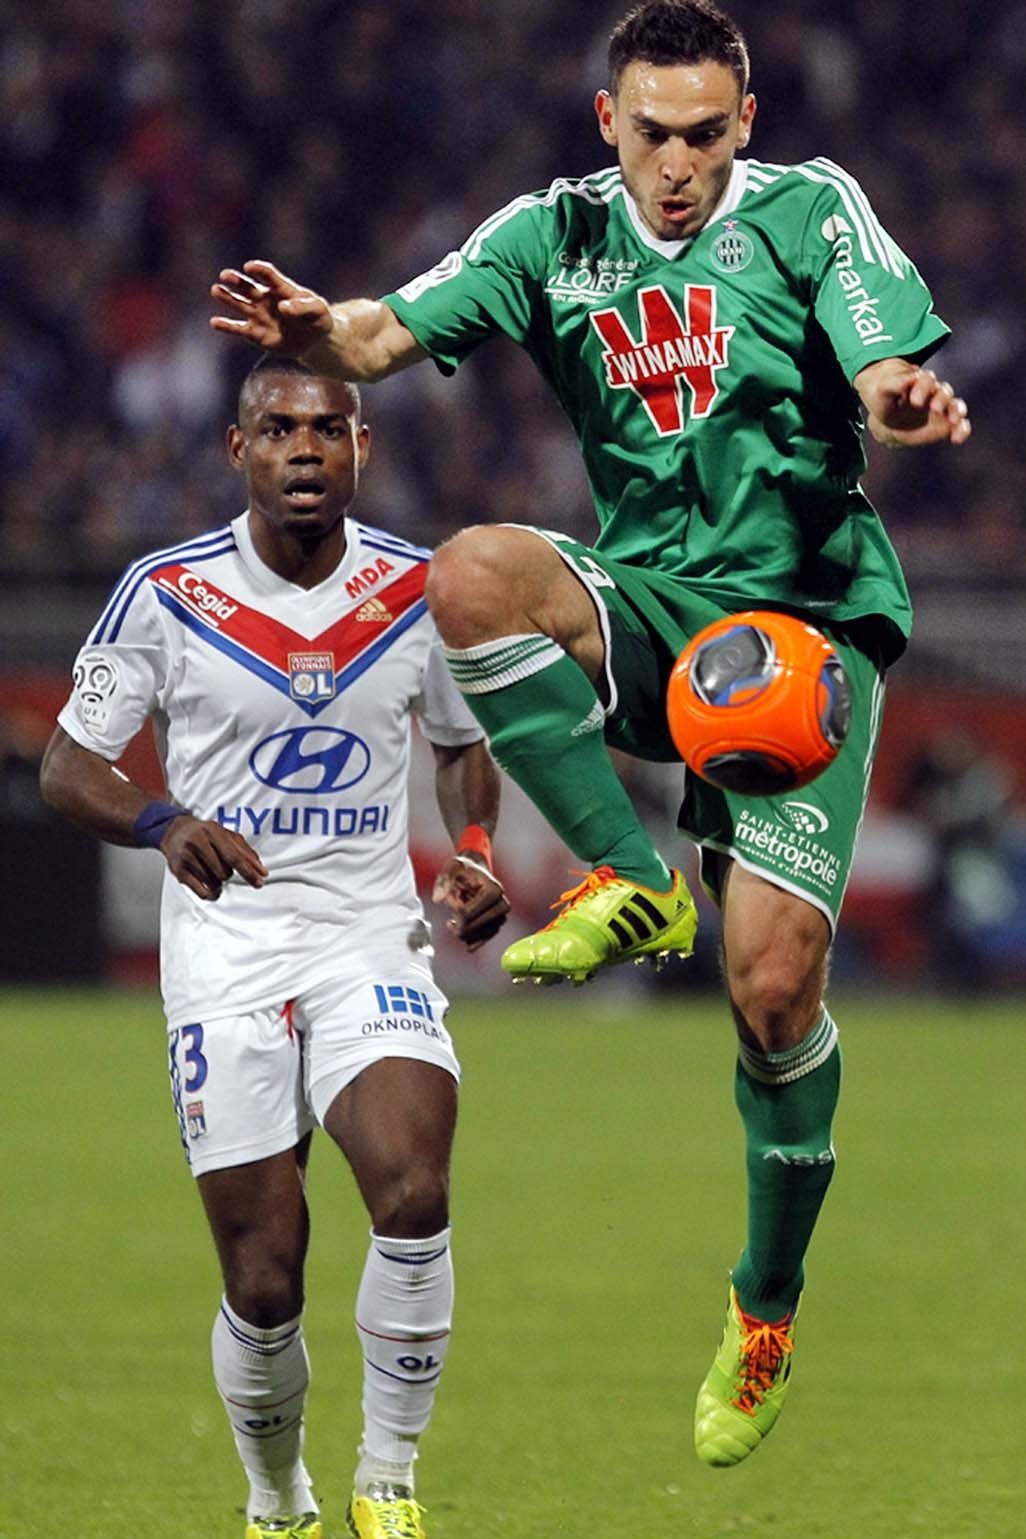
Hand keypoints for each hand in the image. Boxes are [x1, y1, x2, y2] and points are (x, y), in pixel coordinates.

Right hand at [161, 816, 267, 900]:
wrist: (174, 831)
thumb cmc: (204, 834)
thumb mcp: (226, 835)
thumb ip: (245, 851)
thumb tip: (261, 871)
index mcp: (213, 832)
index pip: (234, 856)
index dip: (249, 871)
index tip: (260, 881)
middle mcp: (198, 843)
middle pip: (224, 872)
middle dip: (228, 874)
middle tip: (221, 866)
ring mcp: (187, 857)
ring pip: (214, 883)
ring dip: (218, 882)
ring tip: (211, 871)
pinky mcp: (178, 871)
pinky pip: (202, 892)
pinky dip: (211, 894)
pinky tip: (210, 888)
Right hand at [210, 260, 332, 357]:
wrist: (315, 341)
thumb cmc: (317, 318)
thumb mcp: (318, 310)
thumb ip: (303, 307)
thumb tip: (282, 307)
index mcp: (281, 288)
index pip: (268, 275)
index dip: (259, 270)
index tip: (249, 267)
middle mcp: (265, 299)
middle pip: (248, 287)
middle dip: (236, 280)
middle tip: (225, 275)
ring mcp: (258, 315)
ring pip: (239, 304)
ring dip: (227, 297)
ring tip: (215, 290)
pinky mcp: (255, 334)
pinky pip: (238, 329)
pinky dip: (226, 326)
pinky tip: (214, 322)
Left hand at [432, 854, 510, 951]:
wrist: (477, 874)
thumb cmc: (466, 871)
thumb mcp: (453, 866)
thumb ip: (444, 879)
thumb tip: (437, 899)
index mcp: (493, 890)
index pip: (466, 913)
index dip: (454, 911)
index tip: (450, 903)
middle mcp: (502, 905)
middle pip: (472, 927)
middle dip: (457, 925)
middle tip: (450, 919)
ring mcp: (501, 917)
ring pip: (477, 937)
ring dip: (461, 933)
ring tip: (453, 923)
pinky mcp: (497, 926)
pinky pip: (482, 941)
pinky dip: (468, 940)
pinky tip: (460, 931)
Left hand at [857, 360, 970, 447]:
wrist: (889, 422)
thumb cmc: (885, 403)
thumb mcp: (883, 393)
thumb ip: (894, 384)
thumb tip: (908, 378)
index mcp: (920, 382)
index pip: (927, 380)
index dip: (923, 388)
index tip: (915, 402)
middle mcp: (935, 393)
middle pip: (944, 392)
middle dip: (941, 399)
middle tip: (934, 409)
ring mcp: (944, 408)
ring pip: (956, 406)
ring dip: (957, 412)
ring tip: (952, 421)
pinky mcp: (947, 424)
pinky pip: (961, 425)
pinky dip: (962, 430)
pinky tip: (956, 439)